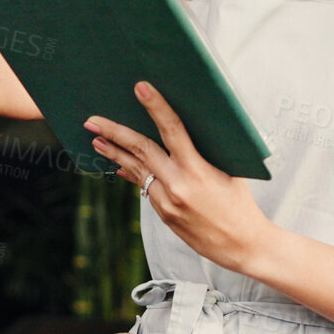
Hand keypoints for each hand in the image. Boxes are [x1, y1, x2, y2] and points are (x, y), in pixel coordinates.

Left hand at [85, 80, 273, 273]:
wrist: (242, 245)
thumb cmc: (240, 203)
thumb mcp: (229, 171)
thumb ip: (206, 151)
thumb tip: (183, 129)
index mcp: (198, 170)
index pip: (173, 130)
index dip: (156, 107)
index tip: (141, 88)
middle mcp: (178, 185)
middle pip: (140, 150)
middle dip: (113, 133)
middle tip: (91, 121)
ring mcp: (167, 202)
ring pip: (136, 171)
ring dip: (114, 154)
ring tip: (96, 141)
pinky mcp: (164, 215)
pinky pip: (144, 188)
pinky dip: (132, 173)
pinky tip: (119, 165)